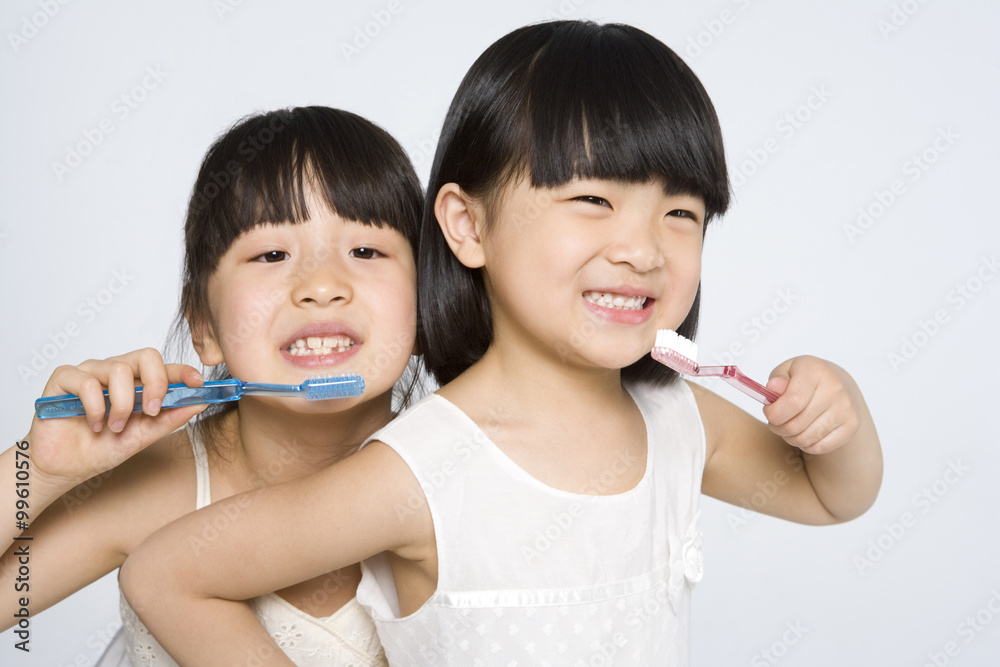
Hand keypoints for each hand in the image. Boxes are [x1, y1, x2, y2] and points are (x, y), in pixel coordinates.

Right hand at [25, 348, 205, 494]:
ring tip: (115, 426)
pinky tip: (93, 424)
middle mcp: (115, 372)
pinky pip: (87, 382)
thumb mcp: (143, 437)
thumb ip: (169, 419)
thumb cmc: (101, 448)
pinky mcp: (64, 378)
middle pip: (146, 356)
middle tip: (152, 409)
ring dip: (122, 404)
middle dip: (156, 383)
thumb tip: (200, 403)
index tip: (198, 383)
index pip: (164, 367)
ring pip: (119, 369)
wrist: (64, 467)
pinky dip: (95, 407)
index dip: (183, 371)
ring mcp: (90, 372)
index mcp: (136, 383)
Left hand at [762, 356, 865, 455]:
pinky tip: (803, 433)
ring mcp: (846, 408)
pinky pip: (819, 447)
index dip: (773, 413)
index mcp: (815, 371)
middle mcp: (834, 389)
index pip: (792, 402)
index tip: (768, 411)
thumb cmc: (804, 379)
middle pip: (795, 425)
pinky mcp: (852, 425)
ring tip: (787, 427)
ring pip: (805, 439)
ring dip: (789, 438)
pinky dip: (806, 445)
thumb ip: (777, 380)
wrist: (838, 383)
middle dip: (777, 427)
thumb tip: (773, 388)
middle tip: (775, 422)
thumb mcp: (786, 371)